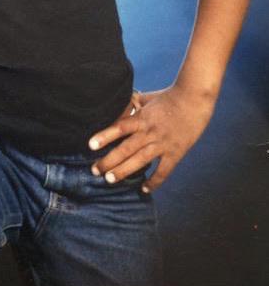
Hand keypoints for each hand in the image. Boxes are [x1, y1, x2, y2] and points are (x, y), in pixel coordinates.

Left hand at [88, 85, 215, 192]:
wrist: (195, 98)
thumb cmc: (169, 96)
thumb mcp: (147, 97)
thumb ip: (132, 103)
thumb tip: (117, 103)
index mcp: (142, 117)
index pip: (120, 127)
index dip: (105, 135)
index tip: (90, 145)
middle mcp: (150, 132)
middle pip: (126, 148)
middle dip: (109, 161)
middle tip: (94, 170)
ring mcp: (163, 143)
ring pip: (141, 160)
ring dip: (124, 171)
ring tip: (110, 179)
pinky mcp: (176, 152)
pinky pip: (164, 170)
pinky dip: (155, 181)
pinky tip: (144, 189)